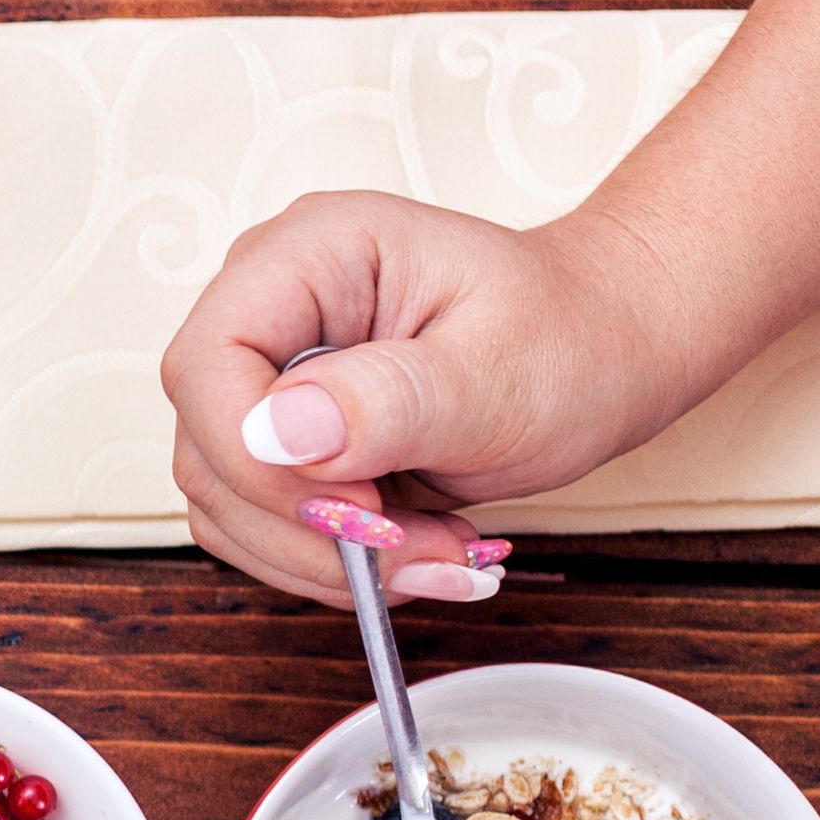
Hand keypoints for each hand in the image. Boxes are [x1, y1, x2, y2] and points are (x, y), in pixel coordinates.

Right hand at [158, 189, 700, 607]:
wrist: (611, 349)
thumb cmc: (573, 336)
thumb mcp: (500, 372)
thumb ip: (389, 401)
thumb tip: (273, 433)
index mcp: (309, 256)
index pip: (208, 364)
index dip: (256, 455)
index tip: (357, 503)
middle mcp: (271, 311)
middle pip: (208, 445)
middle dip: (307, 525)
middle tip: (419, 548)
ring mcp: (272, 380)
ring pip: (226, 503)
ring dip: (325, 556)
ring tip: (437, 552)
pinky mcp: (286, 443)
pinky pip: (260, 527)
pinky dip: (330, 563)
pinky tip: (412, 550)